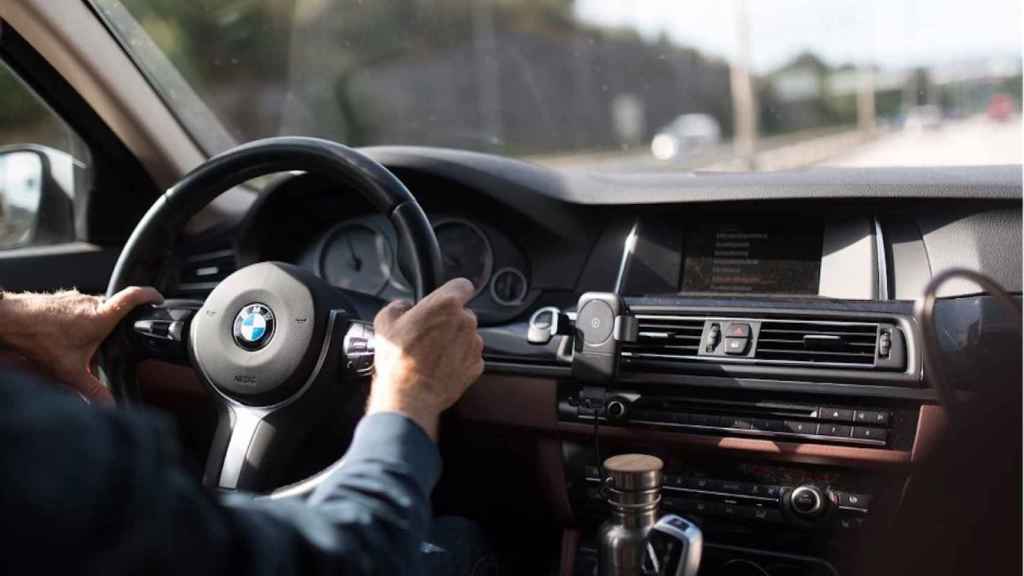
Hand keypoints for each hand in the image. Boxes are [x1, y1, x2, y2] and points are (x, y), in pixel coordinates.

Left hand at [0, 287, 162, 402]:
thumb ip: (92, 390)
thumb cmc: (39, 339)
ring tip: (83, 343)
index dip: (150, 294)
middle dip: (117, 324)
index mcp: (101, 317)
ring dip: (95, 323)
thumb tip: (109, 406)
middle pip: (115, 308)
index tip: (158, 298)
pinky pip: (80, 307)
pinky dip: (80, 320)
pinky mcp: (63, 298)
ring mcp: (76, 298)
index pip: (133, 296)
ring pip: (96, 309)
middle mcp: (91, 303)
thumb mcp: (70, 371)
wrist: (10, 321)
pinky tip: (66, 336)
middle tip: (113, 341)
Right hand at [368, 278, 483, 439]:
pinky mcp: (476, 365)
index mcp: (446, 304)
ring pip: (467, 335)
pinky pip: (469, 355)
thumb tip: (404, 306)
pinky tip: (440, 366)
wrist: (409, 396)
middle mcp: (466, 321)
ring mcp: (473, 345)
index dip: (452, 291)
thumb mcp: (385, 322)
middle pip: (462, 313)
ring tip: (432, 353)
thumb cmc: (397, 359)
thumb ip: (398, 305)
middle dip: (449, 320)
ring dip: (454, 340)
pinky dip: (458, 359)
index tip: (445, 300)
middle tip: (428, 333)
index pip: (462, 285)